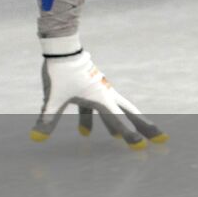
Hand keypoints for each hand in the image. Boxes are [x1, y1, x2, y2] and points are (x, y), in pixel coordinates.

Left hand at [30, 42, 163, 147]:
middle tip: (161, 139)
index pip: (118, 121)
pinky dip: (94, 120)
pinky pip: (95, 108)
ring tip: (117, 140)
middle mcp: (105, 94)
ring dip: (116, 125)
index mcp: (101, 98)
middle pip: (130, 113)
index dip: (130, 135)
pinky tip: (84, 132)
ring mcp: (99, 90)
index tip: (141, 147)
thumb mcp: (53, 98)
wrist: (61, 48)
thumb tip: (36, 138)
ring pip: (114, 110)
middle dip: (145, 127)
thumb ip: (47, 119)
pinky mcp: (89, 87)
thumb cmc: (60, 72)